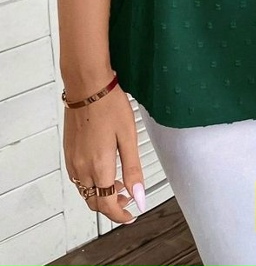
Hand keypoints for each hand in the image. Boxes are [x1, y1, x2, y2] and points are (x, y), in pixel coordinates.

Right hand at [63, 82, 145, 224]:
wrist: (88, 86)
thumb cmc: (109, 106)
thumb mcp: (128, 138)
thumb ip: (133, 170)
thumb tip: (139, 196)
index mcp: (98, 167)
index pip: (107, 205)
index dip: (121, 215)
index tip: (131, 214)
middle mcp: (81, 168)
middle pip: (94, 202)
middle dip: (111, 206)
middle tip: (128, 199)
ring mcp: (73, 161)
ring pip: (84, 192)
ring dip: (100, 195)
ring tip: (118, 183)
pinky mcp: (69, 152)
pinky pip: (78, 178)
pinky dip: (90, 183)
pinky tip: (102, 170)